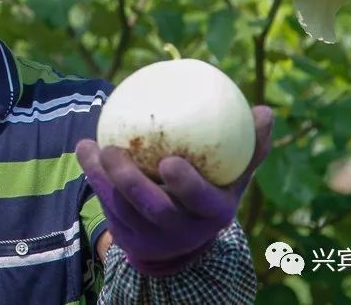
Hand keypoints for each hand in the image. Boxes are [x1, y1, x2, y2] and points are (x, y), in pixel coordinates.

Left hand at [76, 106, 273, 275]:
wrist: (182, 237)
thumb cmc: (211, 191)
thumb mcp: (234, 175)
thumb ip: (250, 146)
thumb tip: (265, 112)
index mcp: (213, 213)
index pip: (201, 202)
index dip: (187, 186)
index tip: (170, 161)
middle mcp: (183, 230)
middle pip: (154, 209)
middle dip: (131, 182)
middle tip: (115, 149)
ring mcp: (152, 237)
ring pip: (123, 208)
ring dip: (102, 177)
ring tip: (91, 147)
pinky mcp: (128, 238)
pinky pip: (107, 206)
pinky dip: (94, 178)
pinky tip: (85, 149)